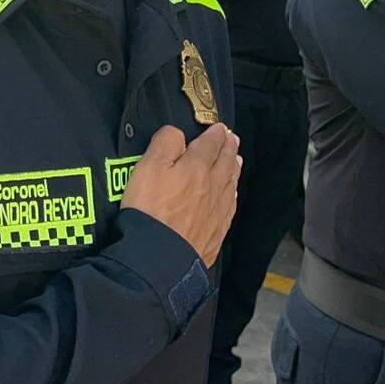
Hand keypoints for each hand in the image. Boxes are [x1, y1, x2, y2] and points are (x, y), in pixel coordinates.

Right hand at [121, 123, 240, 265]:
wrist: (160, 256)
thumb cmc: (150, 208)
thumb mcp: (148, 166)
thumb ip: (165, 143)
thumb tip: (178, 134)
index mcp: (196, 167)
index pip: (210, 145)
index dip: (215, 134)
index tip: (219, 127)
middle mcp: (213, 187)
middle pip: (225, 163)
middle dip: (228, 148)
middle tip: (232, 139)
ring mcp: (217, 211)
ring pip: (230, 184)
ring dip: (233, 169)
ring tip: (236, 161)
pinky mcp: (216, 232)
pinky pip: (230, 206)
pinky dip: (232, 194)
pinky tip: (231, 194)